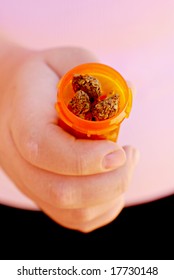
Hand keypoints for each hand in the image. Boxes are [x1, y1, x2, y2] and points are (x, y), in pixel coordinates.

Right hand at [0, 42, 138, 231]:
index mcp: (22, 122)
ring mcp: (30, 182)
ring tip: (125, 165)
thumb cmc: (43, 78)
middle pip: (62, 192)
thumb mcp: (67, 61)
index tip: (120, 149)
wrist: (12, 96)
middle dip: (110, 182)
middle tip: (130, 155)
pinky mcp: (43, 193)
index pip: (46, 151)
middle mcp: (20, 160)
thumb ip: (95, 74)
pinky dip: (104, 207)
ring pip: (73, 213)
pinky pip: (75, 218)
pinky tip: (113, 182)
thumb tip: (130, 93)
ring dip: (110, 195)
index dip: (87, 158)